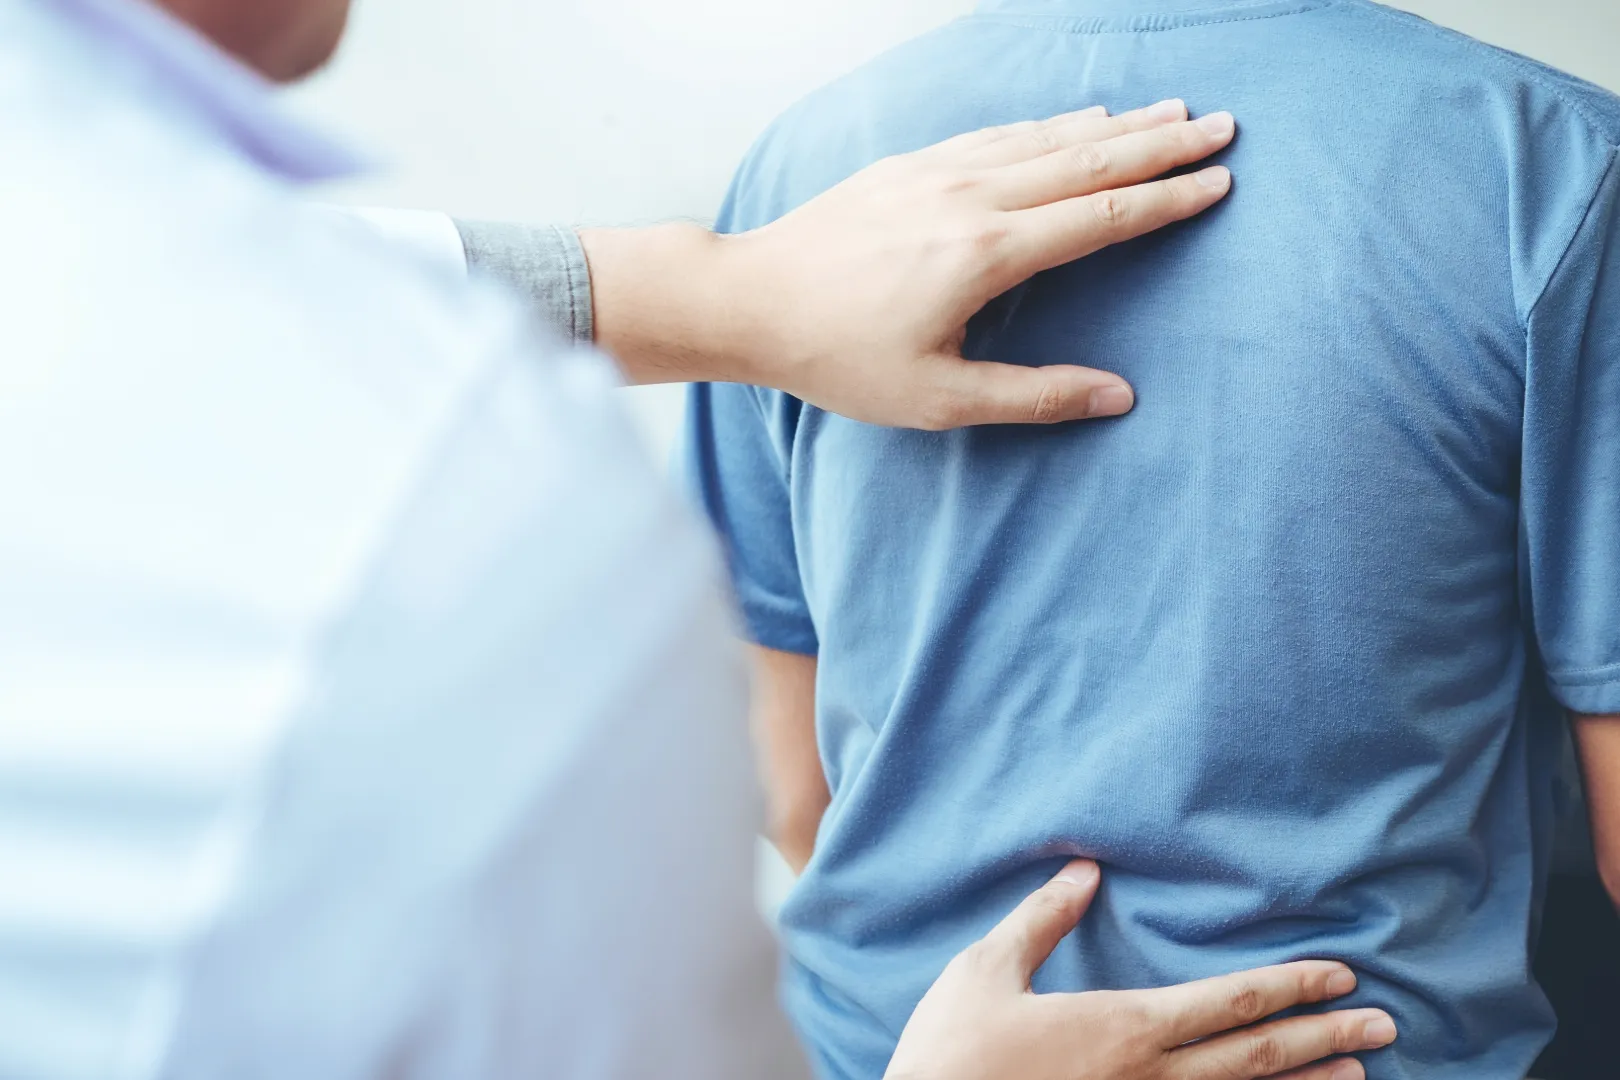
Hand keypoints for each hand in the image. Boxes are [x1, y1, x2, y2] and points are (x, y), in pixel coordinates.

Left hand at [582, 99, 1235, 428]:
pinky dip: (1047, 124)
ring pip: (1044, 137)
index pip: (1099, 217)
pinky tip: (1073, 119)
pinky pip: (997, 134)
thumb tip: (1118, 397)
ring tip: (1167, 111)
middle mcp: (969, 199)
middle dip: (1159, 143)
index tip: (1218, 182)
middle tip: (1221, 125)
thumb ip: (1034, 396)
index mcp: (985, 254)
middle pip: (1086, 159)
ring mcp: (937, 173)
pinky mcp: (909, 166)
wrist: (750, 301)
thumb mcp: (938, 399)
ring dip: (1112, 123)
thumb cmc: (839, 358)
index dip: (1164, 200)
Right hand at [885, 861, 1396, 1079]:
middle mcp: (1150, 1078)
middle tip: (1384, 1022)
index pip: (1229, 1001)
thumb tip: (1086, 868)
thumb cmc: (952, 1049)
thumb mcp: (987, 968)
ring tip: (1359, 1074)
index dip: (1290, 984)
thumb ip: (1043, 917)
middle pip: (1256, 1055)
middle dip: (1324, 1035)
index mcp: (1124, 1025)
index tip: (1340, 974)